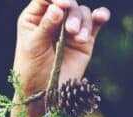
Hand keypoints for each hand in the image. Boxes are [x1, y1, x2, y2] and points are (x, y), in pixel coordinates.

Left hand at [11, 0, 109, 116]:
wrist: (43, 93)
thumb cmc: (31, 69)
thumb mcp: (33, 46)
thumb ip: (45, 25)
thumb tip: (57, 8)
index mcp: (34, 18)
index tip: (62, 4)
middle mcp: (52, 19)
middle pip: (67, 3)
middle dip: (71, 14)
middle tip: (69, 31)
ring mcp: (69, 29)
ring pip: (82, 13)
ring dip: (82, 22)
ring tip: (77, 39)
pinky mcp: (84, 39)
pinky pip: (95, 22)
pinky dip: (100, 16)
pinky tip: (102, 17)